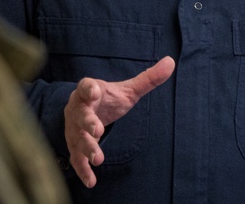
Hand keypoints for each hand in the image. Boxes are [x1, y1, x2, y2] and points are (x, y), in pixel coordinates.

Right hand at [64, 56, 174, 187]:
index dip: (89, 89)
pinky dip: (82, 170)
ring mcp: (73, 128)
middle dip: (88, 123)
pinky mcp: (74, 145)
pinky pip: (76, 158)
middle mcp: (78, 109)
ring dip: (87, 148)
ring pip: (77, 138)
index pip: (86, 87)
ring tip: (99, 159)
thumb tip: (171, 62)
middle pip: (80, 115)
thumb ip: (147, 79)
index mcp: (89, 91)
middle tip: (97, 130)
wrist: (81, 109)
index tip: (95, 91)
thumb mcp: (126, 90)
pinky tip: (91, 181)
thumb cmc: (106, 99)